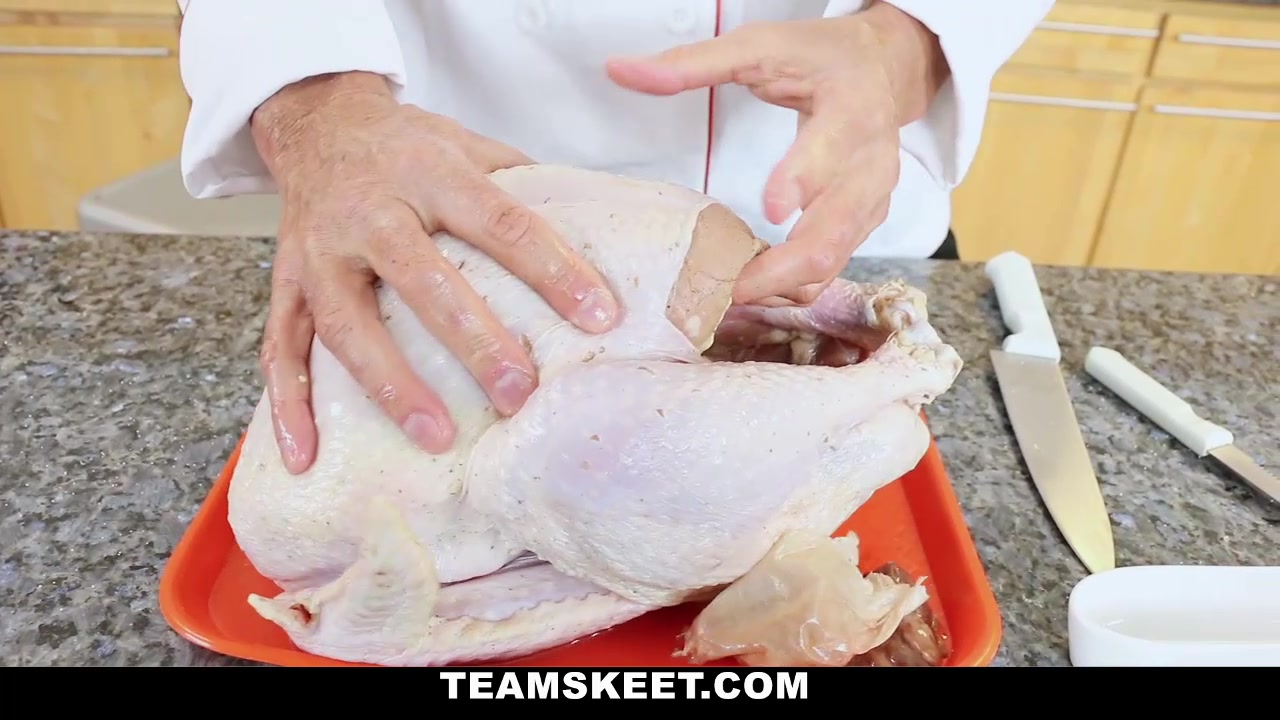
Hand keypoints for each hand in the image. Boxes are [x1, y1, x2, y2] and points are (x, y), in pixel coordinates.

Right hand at [250, 72, 620, 472]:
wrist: (318, 122)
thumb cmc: (410, 147)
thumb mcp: (470, 145)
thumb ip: (526, 186)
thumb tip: (605, 233)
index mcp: (430, 173)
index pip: (500, 222)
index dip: (551, 268)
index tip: (598, 317)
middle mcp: (370, 211)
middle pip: (423, 279)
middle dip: (473, 340)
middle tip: (518, 393)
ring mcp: (320, 251)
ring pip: (349, 325)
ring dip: (391, 385)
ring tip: (436, 436)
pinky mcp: (285, 283)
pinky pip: (279, 347)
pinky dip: (287, 405)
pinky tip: (305, 455)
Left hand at [606, 3, 947, 305]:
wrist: (882, 70)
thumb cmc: (820, 57)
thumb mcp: (760, 46)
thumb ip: (693, 63)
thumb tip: (622, 71)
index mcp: (851, 108)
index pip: (831, 147)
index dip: (803, 179)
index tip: (771, 209)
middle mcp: (870, 163)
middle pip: (832, 233)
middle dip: (779, 270)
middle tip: (726, 288)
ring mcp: (872, 200)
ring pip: (831, 263)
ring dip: (780, 288)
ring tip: (727, 293)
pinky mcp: (865, 224)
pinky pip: (831, 266)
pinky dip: (792, 284)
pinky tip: (752, 285)